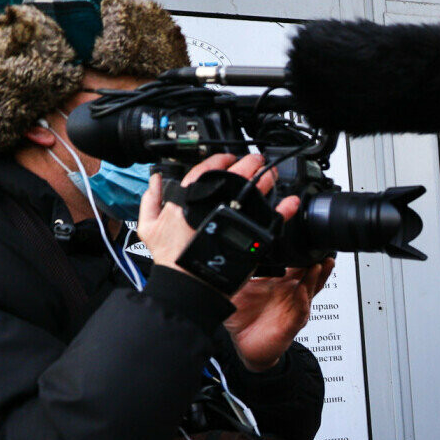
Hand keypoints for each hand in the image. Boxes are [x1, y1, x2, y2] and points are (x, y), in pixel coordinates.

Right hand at [138, 153, 275, 275]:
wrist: (188, 281)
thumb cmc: (171, 257)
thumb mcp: (149, 225)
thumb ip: (151, 199)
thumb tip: (155, 180)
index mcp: (191, 196)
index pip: (208, 167)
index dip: (221, 160)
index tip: (229, 158)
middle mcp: (216, 201)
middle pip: (239, 173)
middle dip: (251, 163)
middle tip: (257, 161)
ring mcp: (237, 215)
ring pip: (258, 188)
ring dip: (268, 178)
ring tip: (272, 176)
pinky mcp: (252, 233)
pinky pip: (274, 216)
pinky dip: (285, 208)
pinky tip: (290, 202)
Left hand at [225, 254, 333, 371]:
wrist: (244, 348)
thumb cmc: (245, 321)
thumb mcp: (240, 291)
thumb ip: (242, 273)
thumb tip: (235, 254)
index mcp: (281, 286)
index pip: (298, 267)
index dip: (304, 255)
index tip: (306, 240)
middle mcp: (291, 296)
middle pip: (312, 277)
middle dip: (320, 265)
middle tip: (324, 251)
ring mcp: (293, 310)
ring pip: (310, 291)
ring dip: (316, 278)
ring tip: (320, 265)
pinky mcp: (291, 325)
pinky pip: (300, 311)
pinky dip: (303, 300)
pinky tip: (303, 290)